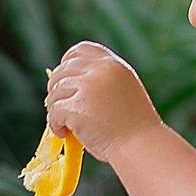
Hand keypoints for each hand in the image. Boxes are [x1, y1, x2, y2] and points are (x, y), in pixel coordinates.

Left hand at [46, 42, 162, 159]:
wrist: (141, 146)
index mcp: (114, 65)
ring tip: (66, 125)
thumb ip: (99, 82)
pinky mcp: (77, 106)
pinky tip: (64, 133)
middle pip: (62, 70)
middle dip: (57, 89)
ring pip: (55, 91)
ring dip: (55, 109)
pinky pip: (54, 110)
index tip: (64, 80)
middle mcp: (101, 70)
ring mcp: (88, 86)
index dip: (67, 63)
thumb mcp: (122, 91)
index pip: (80, 50)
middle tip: (60, 108)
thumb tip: (64, 85)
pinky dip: (54, 124)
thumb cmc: (133, 127)